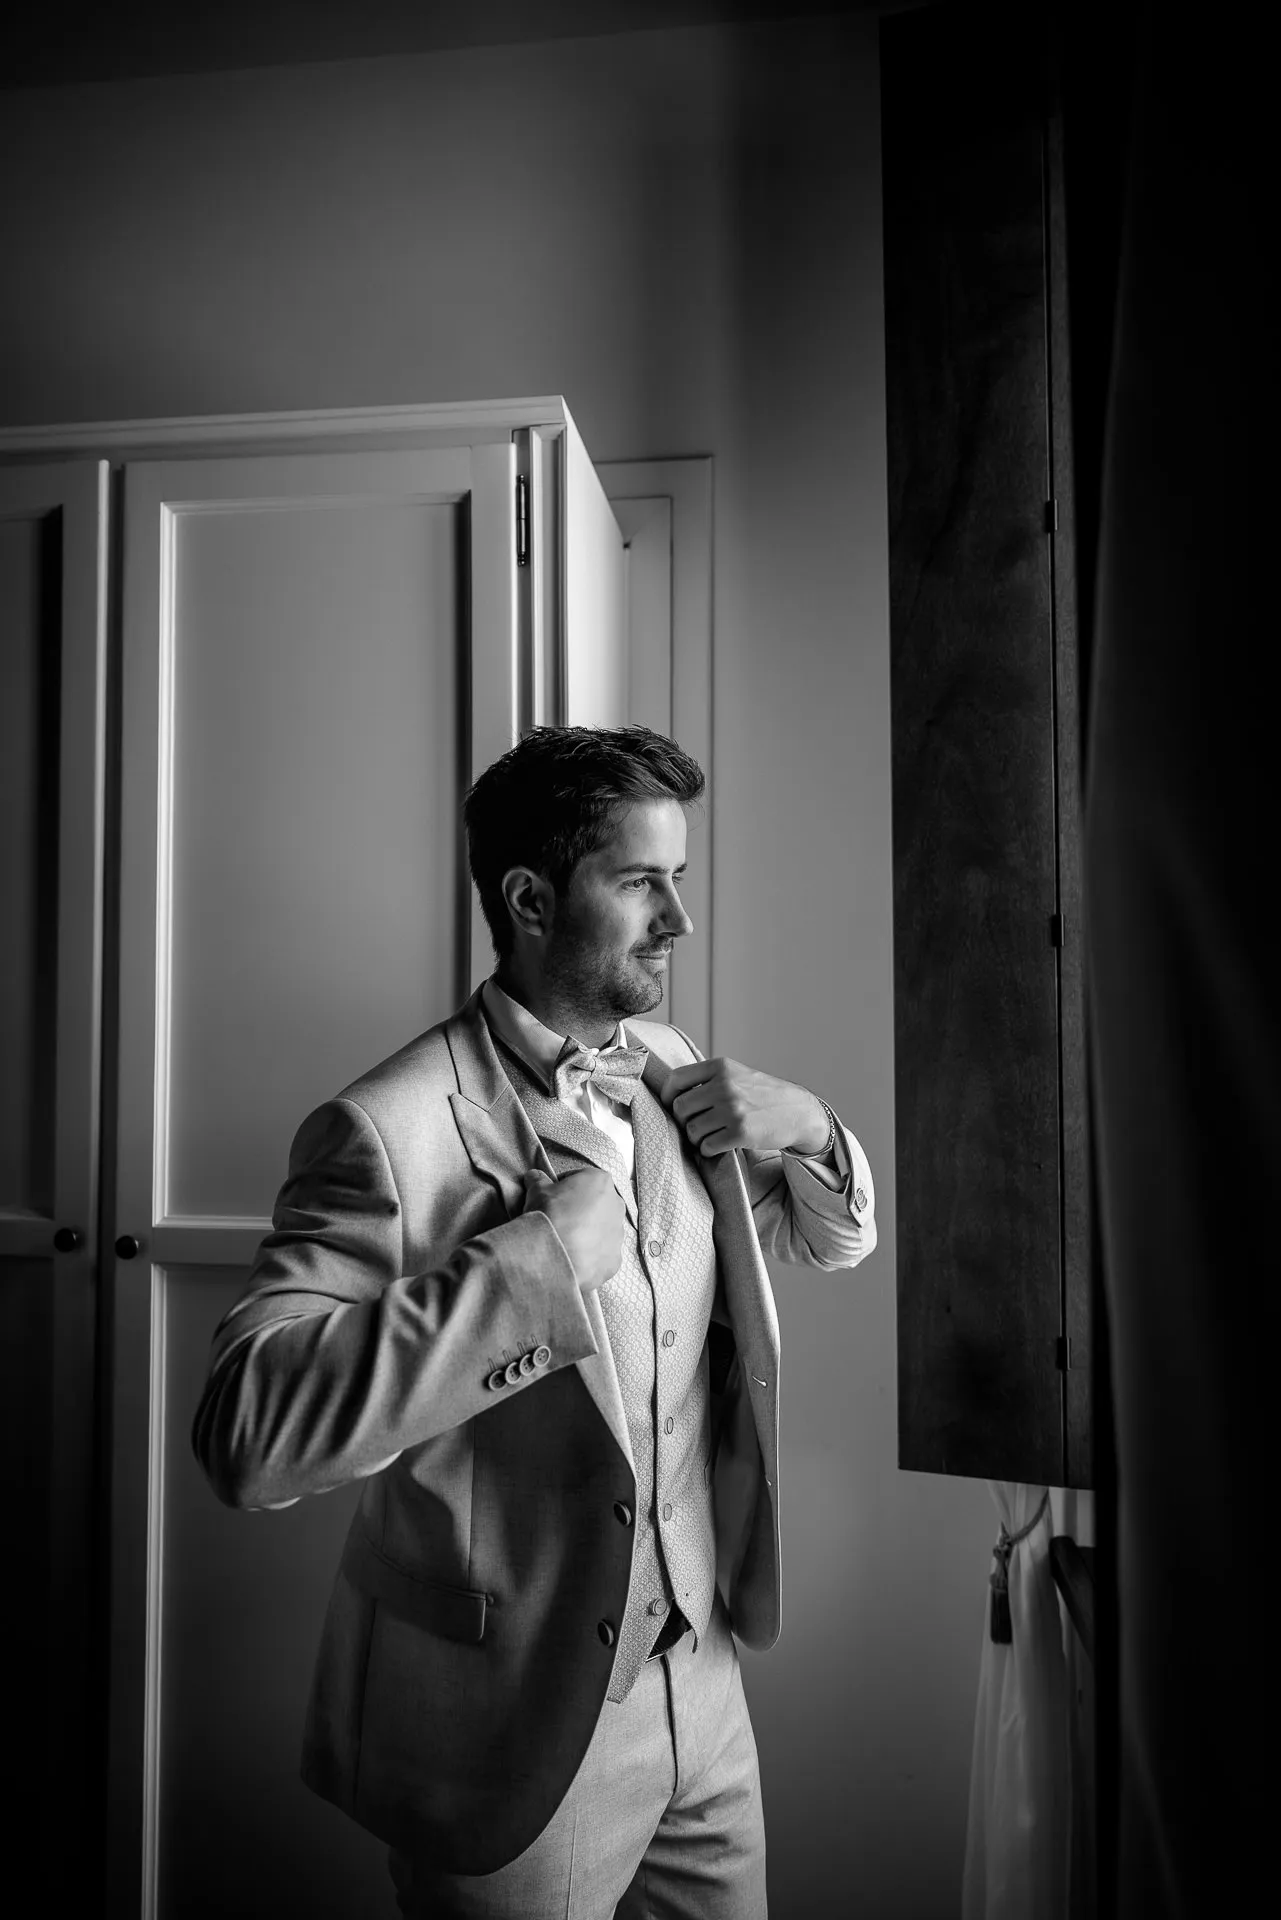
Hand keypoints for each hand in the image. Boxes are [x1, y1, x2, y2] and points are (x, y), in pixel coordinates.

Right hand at [522, 1168, 625, 1293]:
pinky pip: (602, 1254)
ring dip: (587, 1233)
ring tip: (564, 1241)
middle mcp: (616, 1204)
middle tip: (558, 1219)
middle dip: (579, 1210)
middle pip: (595, 1204)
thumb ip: (538, 1180)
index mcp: (601, 1181)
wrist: (554, 1254)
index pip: (580, 1179)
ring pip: (601, 1230)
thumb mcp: (537, 1190)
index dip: (563, 1187)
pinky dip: (589, 1255)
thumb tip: (534, 1176)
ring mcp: (619, 1234)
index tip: (551, 1197)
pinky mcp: (615, 1259)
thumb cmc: (550, 1213)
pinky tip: (572, 1257)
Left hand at [661, 1057, 830, 1156]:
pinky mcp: (740, 1132)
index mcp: (721, 1067)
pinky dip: (708, 1150)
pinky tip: (719, 1146)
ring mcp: (732, 1109)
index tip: (671, 1106)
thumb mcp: (738, 1074)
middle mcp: (724, 1085)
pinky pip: (707, 1146)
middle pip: (680, 1108)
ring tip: (710, 1136)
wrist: (798, 1111)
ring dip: (696, 1138)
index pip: (676, 1079)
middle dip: (683, 1120)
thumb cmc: (763, 1094)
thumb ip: (709, 1079)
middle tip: (695, 1126)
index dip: (667, 1096)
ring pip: (692, 1130)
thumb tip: (672, 1094)